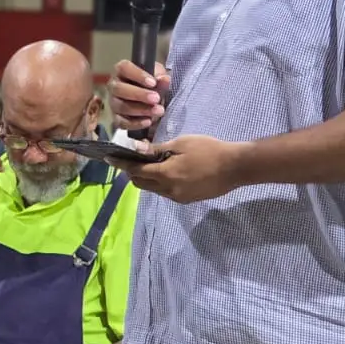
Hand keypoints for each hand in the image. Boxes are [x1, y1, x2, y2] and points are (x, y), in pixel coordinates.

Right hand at [109, 59, 172, 131]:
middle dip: (139, 94)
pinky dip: (135, 123)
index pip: (124, 68)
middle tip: (156, 99)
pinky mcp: (116, 118)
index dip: (138, 75)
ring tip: (158, 111)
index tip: (153, 83)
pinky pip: (121, 122)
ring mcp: (113, 102)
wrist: (150, 99)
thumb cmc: (151, 83)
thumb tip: (164, 79)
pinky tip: (148, 121)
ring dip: (141, 110)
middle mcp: (114, 85)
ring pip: (121, 106)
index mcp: (122, 70)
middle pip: (120, 89)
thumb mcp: (158, 75)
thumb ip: (160, 76)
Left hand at [123, 134, 246, 202]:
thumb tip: (138, 150)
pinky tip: (166, 171)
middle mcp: (168, 190)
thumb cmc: (208, 150)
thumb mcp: (181, 144)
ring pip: (152, 189)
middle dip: (132, 172)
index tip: (109, 158)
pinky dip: (159, 183)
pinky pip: (165, 192)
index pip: (136, 170)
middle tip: (129, 159)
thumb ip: (158, 149)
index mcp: (165, 174)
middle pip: (140, 183)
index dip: (121, 164)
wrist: (235, 167)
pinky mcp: (187, 199)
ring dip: (146, 178)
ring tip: (149, 164)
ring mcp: (177, 197)